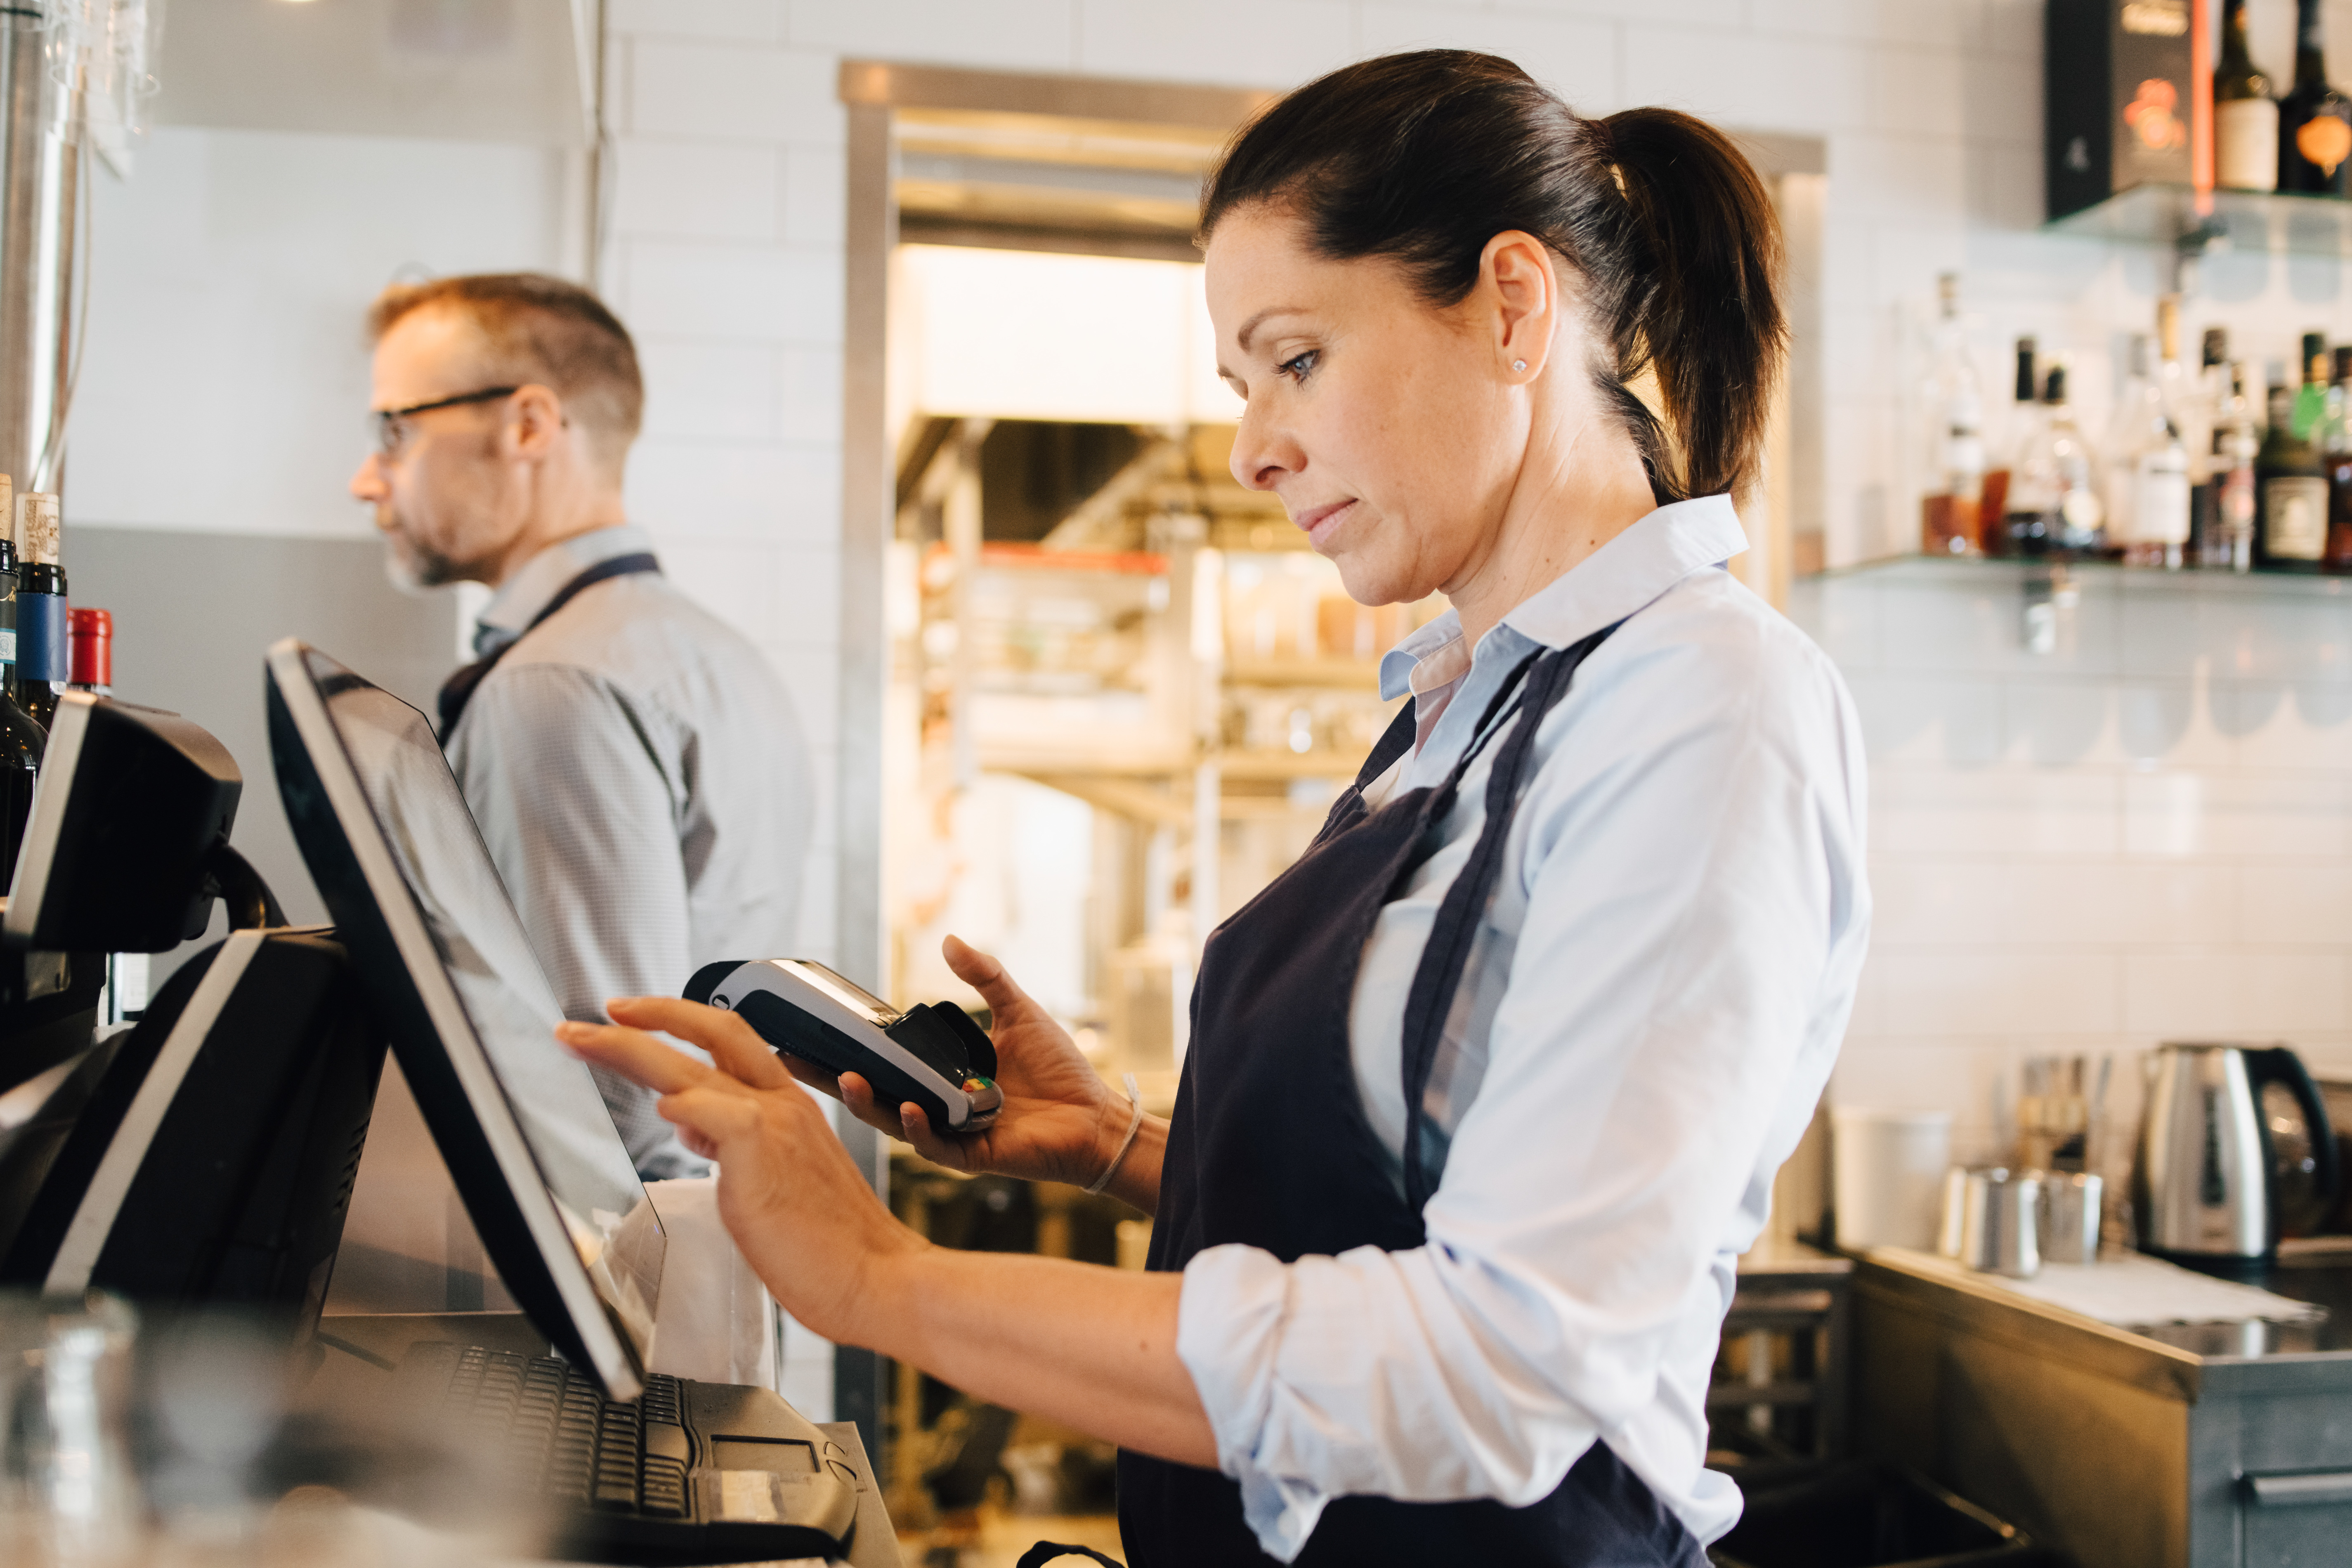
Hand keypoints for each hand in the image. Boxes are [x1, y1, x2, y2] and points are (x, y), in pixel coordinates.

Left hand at [556, 998, 922, 1341]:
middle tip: (596, 1015)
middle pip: (711, 1032)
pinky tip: (659, 1114)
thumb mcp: (778, 1182)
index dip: (681, 1021)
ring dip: (626, 1049)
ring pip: (690, 1066)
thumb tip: (692, 1127)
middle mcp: (783, 1104)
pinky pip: (706, 1111)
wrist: (877, 1277)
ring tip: (582, 1042)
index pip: (732, 1041)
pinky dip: (677, 1107)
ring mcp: (774, 1124)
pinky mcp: (760, 1152)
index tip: (637, 1020)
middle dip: (646, 1015)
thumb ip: (735, 1146)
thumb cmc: (832, 1247)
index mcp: (790, 1108)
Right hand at [833, 936, 1132, 1189]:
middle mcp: (937, 1106)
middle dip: (832, 1078)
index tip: (808, 1033)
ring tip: (846, 1080)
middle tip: (795, 1059)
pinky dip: (919, 1128)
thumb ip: (985, 977)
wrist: (1095, 1116)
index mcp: (941, 1075)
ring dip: (869, 1103)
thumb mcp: (1019, 1012)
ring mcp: (951, 1132)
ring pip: (894, 1122)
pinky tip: (908, 1109)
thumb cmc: (1059, 1069)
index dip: (846, 1050)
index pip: (884, 1062)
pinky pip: (935, 1145)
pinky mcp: (971, 1155)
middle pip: (874, 1093)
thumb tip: (949, 939)